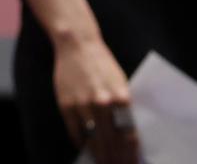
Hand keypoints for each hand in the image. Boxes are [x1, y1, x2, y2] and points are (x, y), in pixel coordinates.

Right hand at [54, 34, 139, 163]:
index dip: (130, 153)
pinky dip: (81, 143)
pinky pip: (76, 132)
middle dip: (116, 159)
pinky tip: (86, 150)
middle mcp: (102, 102)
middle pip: (111, 141)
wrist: (77, 45)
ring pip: (93, 140)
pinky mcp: (66, 106)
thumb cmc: (102, 64)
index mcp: (120, 97)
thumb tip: (127, 135)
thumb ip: (123, 108)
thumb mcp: (120, 82)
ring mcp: (83, 105)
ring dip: (100, 156)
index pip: (128, 134)